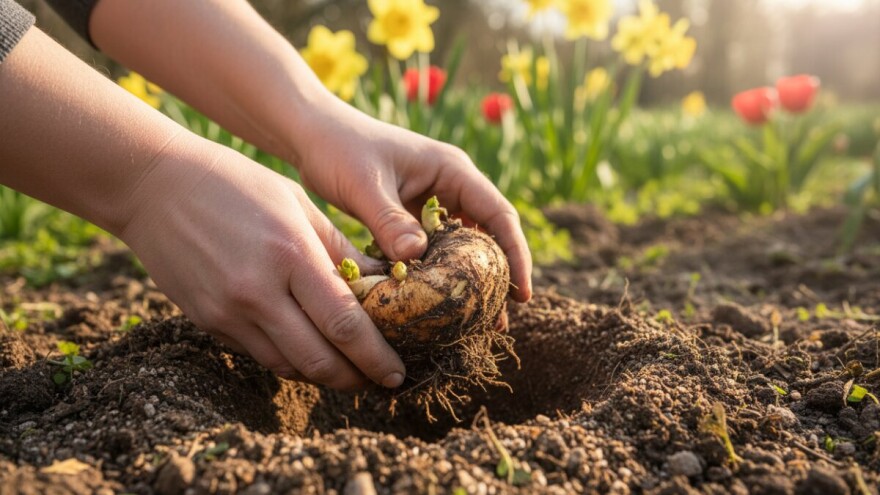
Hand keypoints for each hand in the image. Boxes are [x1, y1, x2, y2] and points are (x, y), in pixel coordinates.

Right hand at [117, 134, 404, 390]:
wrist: (155, 185)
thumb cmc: (237, 184)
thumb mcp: (298, 204)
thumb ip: (341, 250)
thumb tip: (384, 283)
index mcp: (291, 255)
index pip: (344, 324)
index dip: (376, 357)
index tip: (397, 373)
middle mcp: (258, 292)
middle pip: (318, 361)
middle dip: (356, 378)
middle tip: (379, 381)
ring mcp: (227, 312)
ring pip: (288, 366)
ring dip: (324, 375)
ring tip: (349, 368)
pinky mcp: (207, 322)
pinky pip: (258, 355)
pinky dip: (289, 360)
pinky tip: (307, 348)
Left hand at [292, 100, 532, 302]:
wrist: (312, 135)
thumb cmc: (339, 148)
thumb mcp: (364, 184)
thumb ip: (389, 220)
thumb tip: (417, 257)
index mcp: (452, 170)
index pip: (498, 214)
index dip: (515, 254)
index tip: (521, 293)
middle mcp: (450, 186)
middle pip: (487, 235)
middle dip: (497, 276)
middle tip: (499, 321)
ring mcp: (432, 203)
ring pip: (462, 247)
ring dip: (469, 281)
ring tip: (475, 323)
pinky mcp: (412, 218)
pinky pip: (435, 251)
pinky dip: (439, 276)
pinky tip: (435, 305)